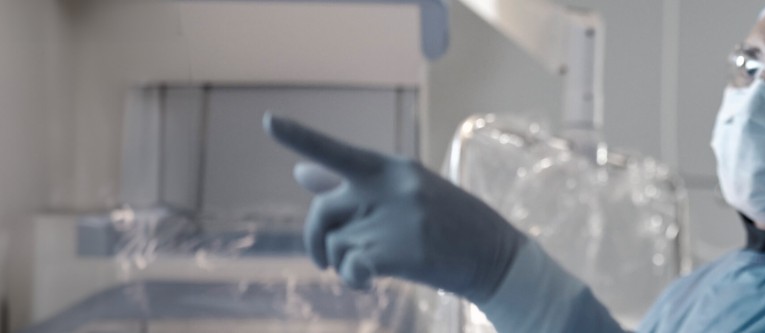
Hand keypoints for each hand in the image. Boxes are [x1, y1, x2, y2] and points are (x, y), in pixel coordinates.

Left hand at [264, 114, 525, 302]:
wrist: (496, 257)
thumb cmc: (449, 224)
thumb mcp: (406, 194)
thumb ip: (350, 185)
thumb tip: (301, 172)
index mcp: (392, 167)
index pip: (338, 152)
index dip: (300, 136)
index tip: (267, 121)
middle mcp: (392, 187)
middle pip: (323, 211)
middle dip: (315, 240)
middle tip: (324, 262)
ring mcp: (397, 219)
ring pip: (335, 245)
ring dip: (342, 263)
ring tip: (369, 268)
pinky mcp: (401, 251)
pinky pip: (350, 267)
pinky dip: (352, 279)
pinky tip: (368, 282)